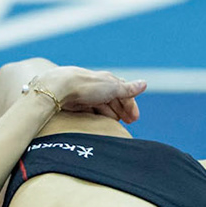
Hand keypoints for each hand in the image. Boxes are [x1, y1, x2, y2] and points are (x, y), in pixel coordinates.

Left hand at [32, 66, 146, 123]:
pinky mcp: (78, 103)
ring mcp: (88, 95)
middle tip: (128, 123)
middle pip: (114, 101)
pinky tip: (99, 124)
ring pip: (103, 107)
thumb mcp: (112, 88)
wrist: (61, 87)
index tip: (134, 118)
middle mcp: (99, 87)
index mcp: (109, 80)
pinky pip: (92, 111)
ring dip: (111, 115)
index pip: (124, 93)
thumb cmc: (88, 86)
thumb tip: (144, 84)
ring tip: (115, 126)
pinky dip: (98, 117)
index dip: (131, 105)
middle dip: (122, 111)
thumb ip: (128, 89)